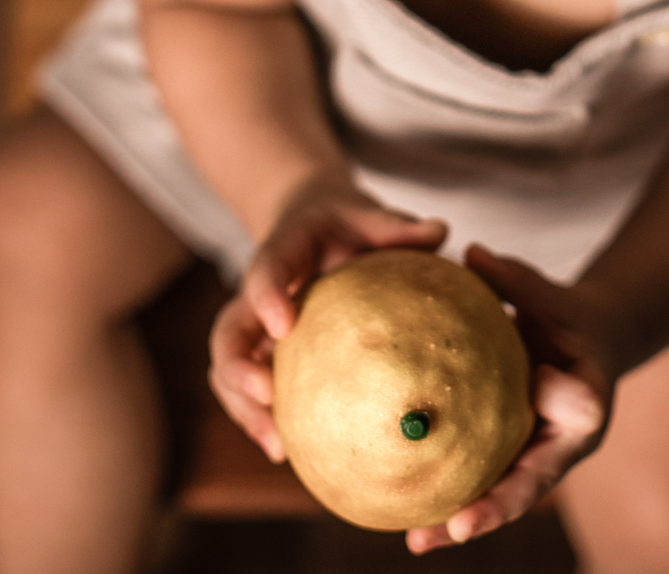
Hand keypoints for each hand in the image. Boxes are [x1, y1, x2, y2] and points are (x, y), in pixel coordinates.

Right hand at [208, 168, 446, 460]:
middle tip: (265, 393)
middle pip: (229, 331)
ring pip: (228, 369)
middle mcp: (257, 294)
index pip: (266, 268)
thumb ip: (396, 225)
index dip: (268, 295)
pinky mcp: (261, 355)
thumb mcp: (368, 216)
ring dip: (244, 408)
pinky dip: (262, 420)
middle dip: (237, 365)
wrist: (312, 223)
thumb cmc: (347, 223)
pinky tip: (290, 452)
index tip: (283, 324)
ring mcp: (254, 328)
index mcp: (283, 250)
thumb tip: (439, 231)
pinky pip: (250, 390)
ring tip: (277, 446)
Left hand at [404, 244, 615, 555]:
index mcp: (578, 421)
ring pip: (494, 492)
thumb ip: (519, 284)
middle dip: (475, 519)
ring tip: (410, 538)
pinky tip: (399, 486)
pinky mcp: (508, 450)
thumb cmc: (575, 317)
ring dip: (453, 516)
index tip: (469, 513)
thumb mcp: (559, 300)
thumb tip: (473, 253)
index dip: (505, 493)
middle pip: (514, 493)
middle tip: (430, 538)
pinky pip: (476, 469)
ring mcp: (531, 456)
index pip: (546, 460)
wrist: (594, 340)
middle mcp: (554, 450)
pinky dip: (446, 482)